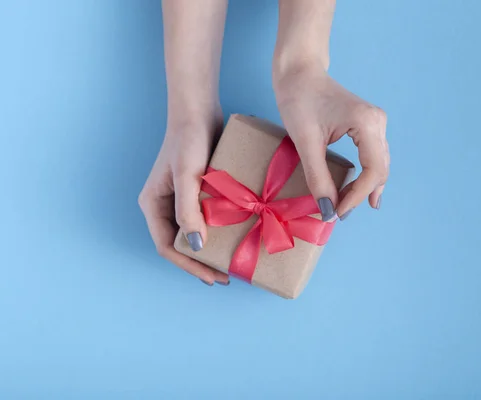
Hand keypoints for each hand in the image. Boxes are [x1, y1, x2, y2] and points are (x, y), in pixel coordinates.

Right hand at [138, 108, 228, 285]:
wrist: (199, 111)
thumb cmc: (189, 141)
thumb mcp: (187, 177)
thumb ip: (188, 211)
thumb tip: (196, 246)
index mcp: (153, 205)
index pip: (168, 246)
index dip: (190, 265)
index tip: (213, 277)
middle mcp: (164, 205)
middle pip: (181, 243)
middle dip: (202, 262)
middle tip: (226, 275)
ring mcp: (181, 199)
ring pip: (194, 232)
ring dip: (211, 249)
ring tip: (231, 261)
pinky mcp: (197, 191)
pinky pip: (206, 218)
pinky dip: (218, 230)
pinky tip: (235, 237)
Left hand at [274, 66, 389, 220]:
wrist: (299, 72)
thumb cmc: (299, 100)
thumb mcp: (305, 142)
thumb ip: (318, 177)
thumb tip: (328, 210)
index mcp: (367, 123)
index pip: (373, 171)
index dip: (356, 197)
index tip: (336, 213)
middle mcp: (378, 122)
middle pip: (380, 170)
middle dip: (361, 195)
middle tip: (339, 213)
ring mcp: (376, 123)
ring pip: (379, 165)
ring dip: (364, 187)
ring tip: (346, 205)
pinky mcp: (368, 125)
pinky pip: (373, 157)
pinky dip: (364, 175)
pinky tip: (356, 190)